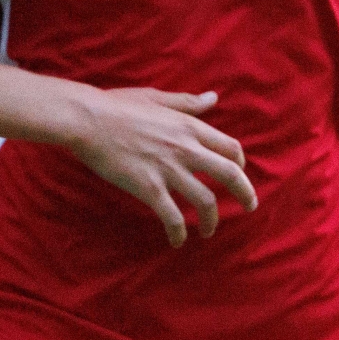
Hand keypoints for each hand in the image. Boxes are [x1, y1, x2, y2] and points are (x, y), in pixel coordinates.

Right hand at [65, 88, 257, 248]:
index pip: (229, 147)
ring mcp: (168, 169)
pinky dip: (179, 233)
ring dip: (212, 220)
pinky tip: (176, 241)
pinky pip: (173, 217)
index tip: (238, 174)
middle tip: (250, 206)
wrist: (87, 120)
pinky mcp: (149, 188)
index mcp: (188, 126)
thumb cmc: (117, 105)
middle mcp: (185, 148)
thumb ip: (187, 103)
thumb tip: (213, 98)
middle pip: (229, 174)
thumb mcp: (156, 98)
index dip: (239, 163)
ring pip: (206, 201)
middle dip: (245, 194)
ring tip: (209, 231)